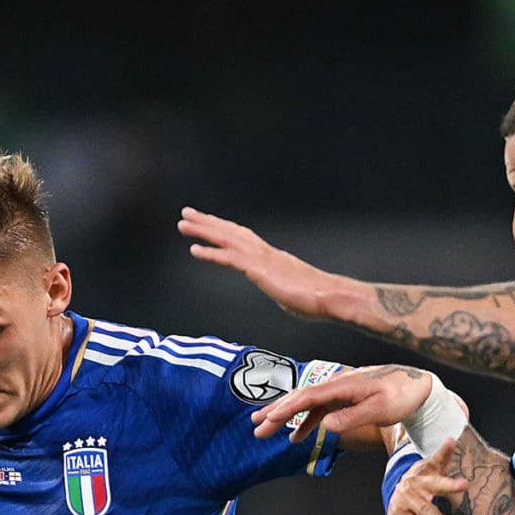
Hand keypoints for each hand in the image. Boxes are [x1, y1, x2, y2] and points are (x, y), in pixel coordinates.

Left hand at [179, 208, 344, 318]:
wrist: (332, 298)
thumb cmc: (320, 301)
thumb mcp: (295, 294)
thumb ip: (285, 290)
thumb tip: (289, 296)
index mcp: (273, 257)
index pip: (244, 239)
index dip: (225, 230)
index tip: (209, 224)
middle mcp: (265, 253)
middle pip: (232, 232)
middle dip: (208, 222)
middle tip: (187, 213)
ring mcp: (262, 259)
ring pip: (227, 239)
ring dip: (203, 230)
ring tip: (183, 223)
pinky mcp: (260, 270)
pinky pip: (230, 258)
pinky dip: (211, 252)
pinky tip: (194, 249)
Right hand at [249, 363, 436, 442]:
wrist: (419, 386)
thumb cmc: (403, 396)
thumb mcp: (381, 409)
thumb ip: (353, 416)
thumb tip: (327, 426)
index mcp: (343, 385)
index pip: (308, 396)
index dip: (287, 407)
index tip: (270, 419)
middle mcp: (337, 385)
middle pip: (300, 398)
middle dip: (276, 412)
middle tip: (255, 426)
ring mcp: (339, 392)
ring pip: (305, 404)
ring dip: (285, 417)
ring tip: (263, 429)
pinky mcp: (344, 400)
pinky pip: (318, 411)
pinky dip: (305, 423)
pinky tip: (295, 438)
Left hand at [388, 442, 466, 514]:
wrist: (399, 483)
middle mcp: (405, 497)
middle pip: (425, 510)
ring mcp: (417, 479)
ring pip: (433, 484)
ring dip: (448, 485)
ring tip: (464, 486)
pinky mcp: (428, 465)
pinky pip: (437, 457)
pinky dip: (445, 450)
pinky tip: (452, 441)